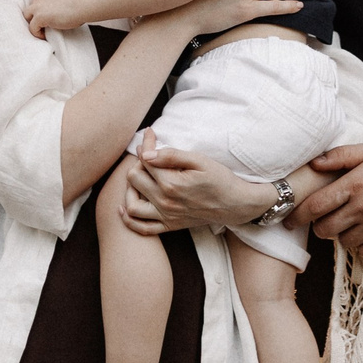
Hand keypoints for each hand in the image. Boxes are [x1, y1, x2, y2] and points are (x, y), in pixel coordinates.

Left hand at [24, 0, 88, 38]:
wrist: (84, 3)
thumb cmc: (82, 1)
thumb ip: (57, 1)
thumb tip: (56, 13)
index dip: (43, 9)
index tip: (50, 16)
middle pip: (32, 7)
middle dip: (37, 15)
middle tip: (45, 24)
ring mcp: (38, 5)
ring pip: (27, 15)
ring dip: (34, 23)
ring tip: (43, 30)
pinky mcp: (39, 16)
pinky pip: (32, 27)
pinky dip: (37, 32)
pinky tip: (45, 35)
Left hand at [122, 132, 282, 233]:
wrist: (236, 204)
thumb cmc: (221, 180)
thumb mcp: (200, 161)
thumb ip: (172, 156)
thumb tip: (146, 154)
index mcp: (171, 184)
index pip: (145, 161)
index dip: (145, 144)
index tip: (149, 134)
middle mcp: (164, 202)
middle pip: (134, 179)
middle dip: (138, 163)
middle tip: (150, 155)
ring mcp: (166, 216)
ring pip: (131, 204)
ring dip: (129, 189)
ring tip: (140, 178)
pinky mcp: (170, 226)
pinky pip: (141, 228)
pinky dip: (129, 219)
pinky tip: (126, 207)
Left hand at [294, 145, 362, 260]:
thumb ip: (340, 156)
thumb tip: (313, 164)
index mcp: (355, 184)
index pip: (315, 206)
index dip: (298, 215)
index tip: (290, 220)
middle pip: (325, 230)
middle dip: (321, 226)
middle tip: (328, 218)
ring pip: (343, 241)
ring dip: (344, 234)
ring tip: (355, 221)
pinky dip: (362, 244)